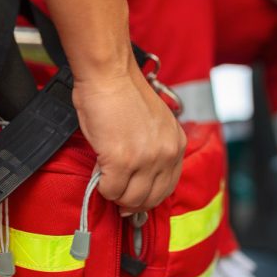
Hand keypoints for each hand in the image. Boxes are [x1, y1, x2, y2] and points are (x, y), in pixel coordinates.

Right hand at [72, 60, 185, 214]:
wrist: (110, 75)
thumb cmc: (125, 93)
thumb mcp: (155, 124)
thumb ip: (154, 149)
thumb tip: (140, 177)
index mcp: (177, 144)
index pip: (168, 187)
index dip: (149, 196)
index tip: (135, 196)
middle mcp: (166, 154)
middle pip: (151, 198)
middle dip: (132, 202)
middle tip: (118, 196)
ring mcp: (146, 159)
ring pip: (131, 199)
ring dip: (116, 195)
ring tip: (107, 182)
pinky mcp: (122, 161)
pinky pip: (111, 190)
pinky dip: (102, 187)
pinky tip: (98, 175)